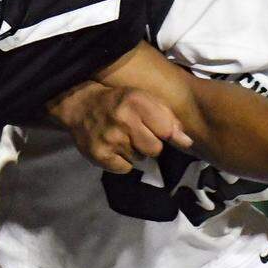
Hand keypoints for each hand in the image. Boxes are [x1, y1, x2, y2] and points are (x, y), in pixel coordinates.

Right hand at [48, 82, 191, 172]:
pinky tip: (113, 148)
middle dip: (149, 145)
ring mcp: (110, 139)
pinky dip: (121, 161)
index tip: (158, 131)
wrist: (80, 106)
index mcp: (137, 102)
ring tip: (121, 138)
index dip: (165, 133)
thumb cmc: (119, 102)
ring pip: (139, 159)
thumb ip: (168, 117)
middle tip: (136, 134)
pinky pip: (125, 168)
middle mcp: (124, 119)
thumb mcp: (144, 99)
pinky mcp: (100, 155)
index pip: (167, 131)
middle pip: (155, 150)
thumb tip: (187, 141)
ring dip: (134, 152)